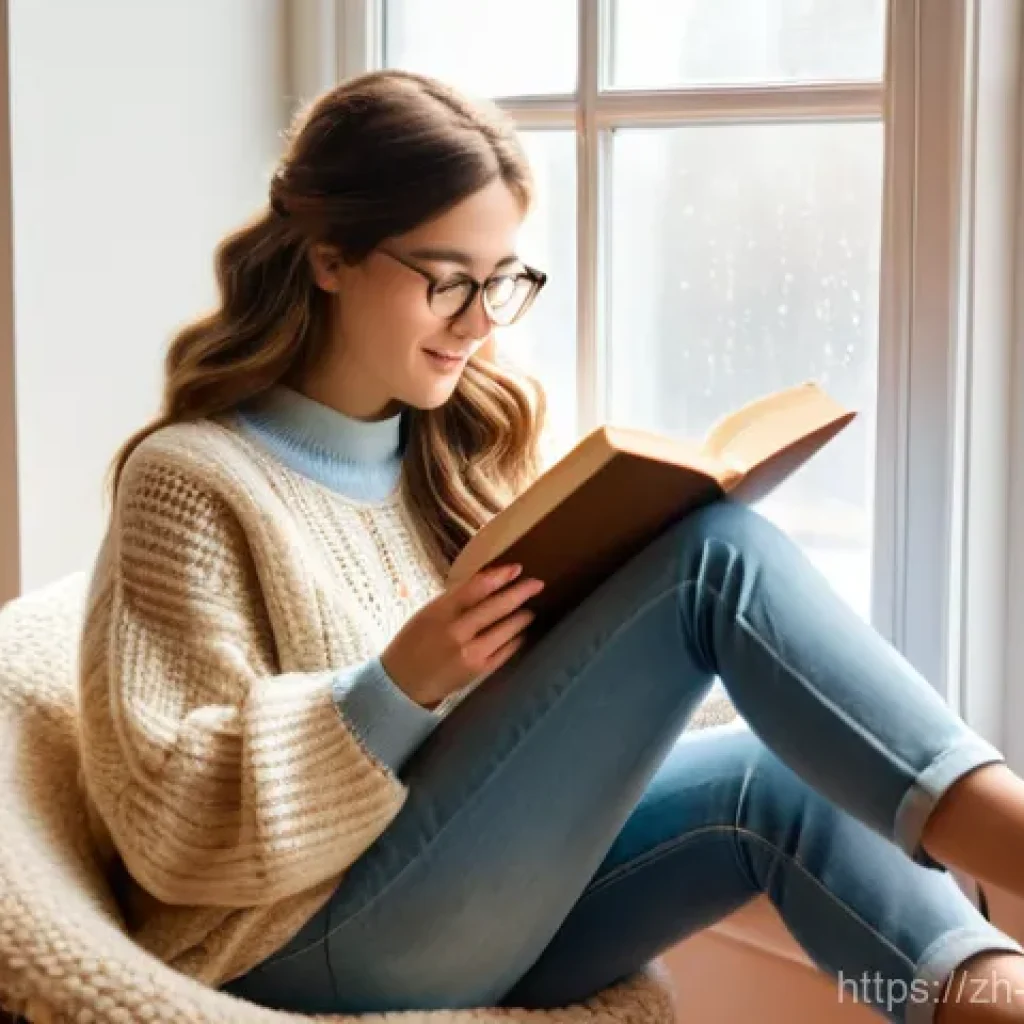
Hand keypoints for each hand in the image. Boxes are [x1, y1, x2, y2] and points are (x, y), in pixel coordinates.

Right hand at [381, 564, 544, 708]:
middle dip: (521, 593)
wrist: (402, 683)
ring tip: (529, 610)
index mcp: (440, 612)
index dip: (500, 576)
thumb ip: (457, 598)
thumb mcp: (429, 613)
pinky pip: (506, 651)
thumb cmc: (414, 641)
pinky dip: (516, 639)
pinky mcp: (479, 671)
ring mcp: (470, 653)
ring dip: (522, 617)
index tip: (516, 568)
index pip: (476, 588)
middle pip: (497, 607)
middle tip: (537, 584)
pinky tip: (520, 633)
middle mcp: (457, 632)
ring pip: (506, 629)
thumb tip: (490, 578)